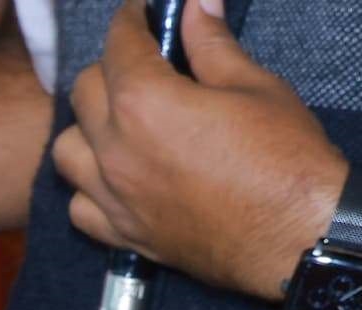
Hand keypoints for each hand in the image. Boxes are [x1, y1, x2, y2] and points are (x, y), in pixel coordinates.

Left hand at [51, 0, 339, 298]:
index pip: (118, 46)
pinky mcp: (120, 233)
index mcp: (145, 103)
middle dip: (109, 69)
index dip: (128, 20)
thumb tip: (197, 4)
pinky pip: (78, 205)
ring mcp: (111, 195)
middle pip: (84, 93)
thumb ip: (211, 45)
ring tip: (120, 122)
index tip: (139, 13)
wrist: (294, 235)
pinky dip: (88, 186)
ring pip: (67, 149)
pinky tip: (116, 177)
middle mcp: (114, 149)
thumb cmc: (283, 156)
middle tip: (141, 64)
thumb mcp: (253, 85)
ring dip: (87, 128)